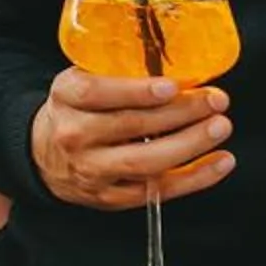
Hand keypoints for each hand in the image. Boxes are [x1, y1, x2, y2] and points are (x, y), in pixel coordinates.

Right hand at [29, 66, 234, 209]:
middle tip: (214, 100)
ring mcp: (92, 171)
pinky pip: (158, 190)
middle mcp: (74, 136)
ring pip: (145, 162)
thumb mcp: (81, 81)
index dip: (136, 91)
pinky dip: (195, 177)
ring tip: (220, 127)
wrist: (45, 154)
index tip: (170, 86)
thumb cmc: (76, 111)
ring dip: (190, 144)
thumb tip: (180, 67)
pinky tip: (220, 161)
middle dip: (180, 113)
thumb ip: (118, 74)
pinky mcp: (111, 198)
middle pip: (130, 126)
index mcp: (66, 98)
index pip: (96, 94)